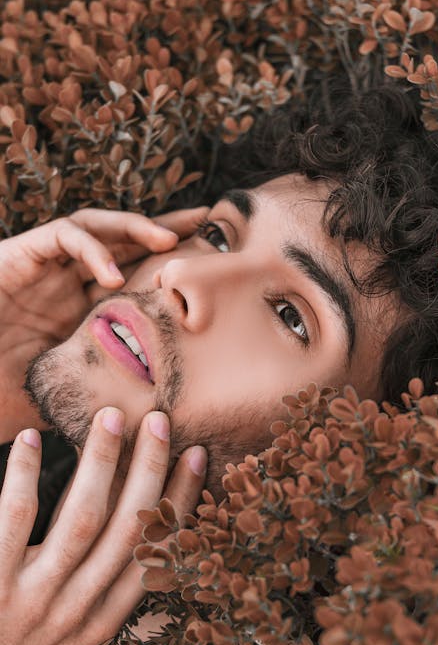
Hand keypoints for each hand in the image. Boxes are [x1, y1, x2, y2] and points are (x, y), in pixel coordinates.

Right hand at [0, 206, 206, 441]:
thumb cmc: (6, 394)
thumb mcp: (71, 394)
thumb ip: (106, 397)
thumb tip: (153, 424)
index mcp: (84, 308)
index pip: (135, 276)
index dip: (169, 267)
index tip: (209, 266)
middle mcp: (68, 282)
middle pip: (122, 241)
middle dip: (163, 227)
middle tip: (204, 220)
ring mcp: (46, 267)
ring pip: (95, 225)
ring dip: (133, 228)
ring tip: (168, 239)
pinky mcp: (21, 254)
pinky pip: (63, 236)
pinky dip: (93, 248)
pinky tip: (114, 275)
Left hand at [0, 408, 205, 644]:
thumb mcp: (76, 636)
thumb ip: (103, 589)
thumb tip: (136, 532)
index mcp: (106, 619)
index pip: (156, 550)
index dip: (181, 499)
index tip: (196, 455)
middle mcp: (79, 609)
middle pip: (128, 528)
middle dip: (149, 469)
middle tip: (158, 421)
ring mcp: (36, 598)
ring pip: (82, 518)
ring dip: (101, 463)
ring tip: (111, 420)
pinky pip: (15, 519)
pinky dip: (26, 475)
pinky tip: (32, 442)